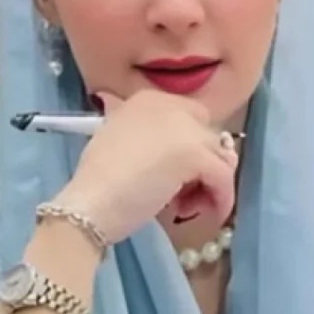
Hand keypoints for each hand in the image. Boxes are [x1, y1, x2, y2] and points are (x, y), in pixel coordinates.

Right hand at [53, 89, 238, 244]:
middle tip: (187, 192)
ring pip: (220, 157)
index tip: (177, 172)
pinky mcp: (196, 154)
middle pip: (208, 136)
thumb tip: (145, 130)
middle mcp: (170, 105)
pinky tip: (208, 214)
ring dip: (210, 184)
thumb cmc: (96, 181)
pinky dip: (222, 199)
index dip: (189, 147)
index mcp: (147, 99)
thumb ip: (138, 131)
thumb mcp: (113, 139)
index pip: (190, 117)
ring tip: (187, 206)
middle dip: (204, 164)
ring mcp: (186, 128)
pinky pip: (224, 177)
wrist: (90, 203)